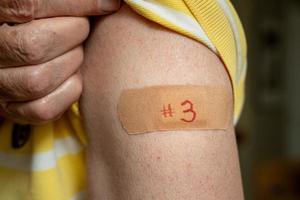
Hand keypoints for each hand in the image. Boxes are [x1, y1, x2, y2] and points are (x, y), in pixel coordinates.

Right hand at [0, 0, 119, 123]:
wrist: (27, 52)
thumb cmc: (48, 23)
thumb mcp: (51, 8)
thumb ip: (69, 2)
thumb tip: (107, 1)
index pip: (28, 4)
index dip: (76, 4)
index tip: (108, 4)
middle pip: (33, 46)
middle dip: (72, 36)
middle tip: (80, 30)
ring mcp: (0, 82)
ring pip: (38, 80)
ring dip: (71, 64)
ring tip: (75, 52)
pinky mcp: (13, 108)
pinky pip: (43, 108)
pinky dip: (69, 92)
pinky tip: (73, 76)